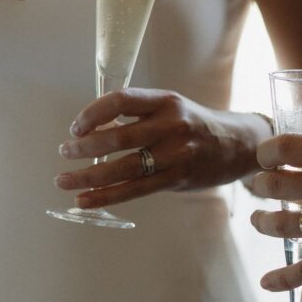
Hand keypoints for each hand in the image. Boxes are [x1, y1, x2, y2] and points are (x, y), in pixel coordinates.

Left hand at [55, 89, 268, 206]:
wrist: (237, 145)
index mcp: (166, 101)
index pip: (121, 100)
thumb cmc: (195, 125)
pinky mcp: (177, 179)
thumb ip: (138, 116)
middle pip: (118, 137)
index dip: (93, 113)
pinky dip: (106, 197)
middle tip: (65, 152)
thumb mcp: (171, 108)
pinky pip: (135, 190)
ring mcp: (177, 155)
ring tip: (64, 180)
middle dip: (84, 147)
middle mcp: (172, 125)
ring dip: (88, 176)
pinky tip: (84, 201)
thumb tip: (93, 131)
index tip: (76, 127)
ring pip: (123, 169)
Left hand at [249, 134, 301, 290]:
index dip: (267, 152)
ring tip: (258, 221)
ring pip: (283, 224)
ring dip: (264, 223)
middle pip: (277, 185)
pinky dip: (284, 278)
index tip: (263, 156)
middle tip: (257, 186)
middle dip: (260, 185)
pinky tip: (267, 282)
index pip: (287, 146)